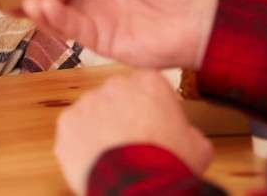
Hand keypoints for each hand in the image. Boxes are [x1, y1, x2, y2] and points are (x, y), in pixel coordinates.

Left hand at [54, 70, 211, 193]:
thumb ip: (188, 130)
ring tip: (115, 156)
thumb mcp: (198, 146)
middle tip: (133, 143)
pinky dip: (81, 143)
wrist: (140, 188)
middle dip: (123, 115)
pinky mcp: (67, 122)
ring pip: (94, 112)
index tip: (153, 126)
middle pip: (118, 97)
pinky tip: (96, 160)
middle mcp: (115, 85)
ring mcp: (87, 102)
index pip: (147, 87)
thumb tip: (187, 135)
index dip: (151, 109)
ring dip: (100, 128)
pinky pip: (74, 130)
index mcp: (149, 82)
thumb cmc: (169, 165)